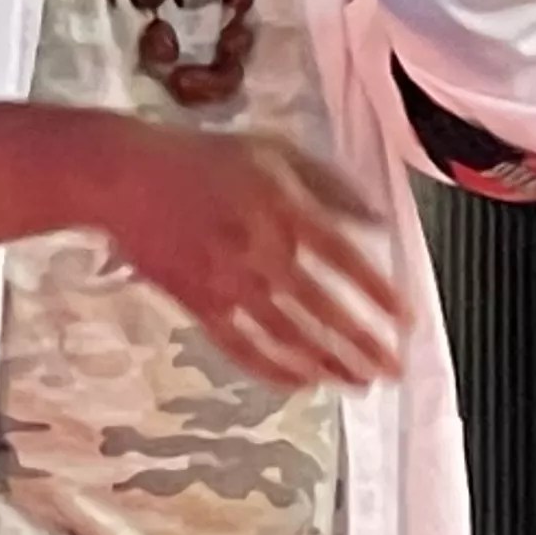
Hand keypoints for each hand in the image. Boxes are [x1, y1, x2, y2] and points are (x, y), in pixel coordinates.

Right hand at [92, 118, 408, 387]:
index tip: (407, 320)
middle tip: (394, 368)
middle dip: (363, 343)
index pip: (345, 260)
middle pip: (323, 309)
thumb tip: (376, 217)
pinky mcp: (200, 306)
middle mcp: (262, 253)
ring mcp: (229, 285)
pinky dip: (272, 371)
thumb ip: (329, 183)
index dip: (379, 293)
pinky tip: (300, 383)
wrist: (128, 177)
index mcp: (284, 211)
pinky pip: (241, 348)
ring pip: (288, 337)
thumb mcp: (272, 151)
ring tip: (358, 382)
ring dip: (327, 363)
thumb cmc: (202, 158)